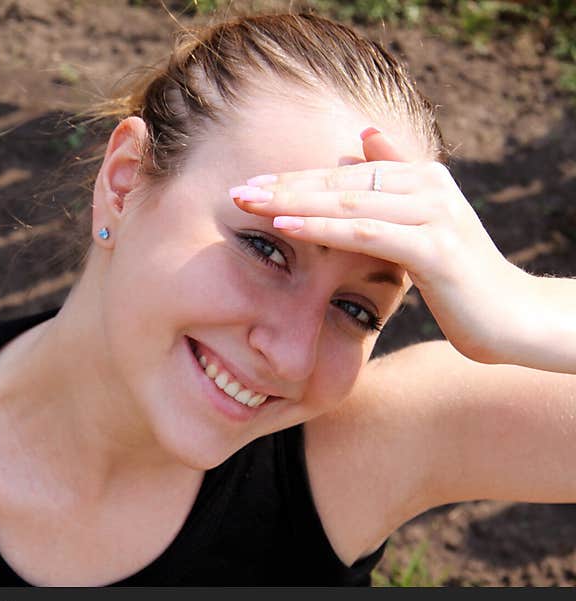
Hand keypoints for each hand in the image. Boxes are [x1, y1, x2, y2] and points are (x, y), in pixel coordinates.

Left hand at [229, 128, 532, 364]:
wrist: (510, 318)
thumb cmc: (458, 277)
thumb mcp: (422, 225)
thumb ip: (395, 181)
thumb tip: (363, 135)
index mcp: (422, 177)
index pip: (343, 175)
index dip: (294, 178)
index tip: (250, 184)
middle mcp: (429, 186)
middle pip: (339, 182)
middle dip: (283, 186)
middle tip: (236, 191)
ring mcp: (433, 214)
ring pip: (348, 203)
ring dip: (293, 201)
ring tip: (248, 203)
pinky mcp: (434, 248)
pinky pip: (366, 233)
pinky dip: (323, 227)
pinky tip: (285, 224)